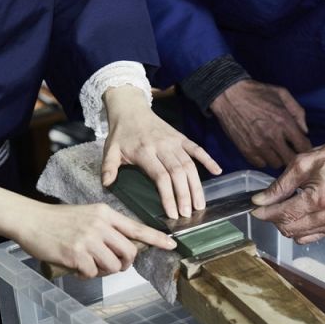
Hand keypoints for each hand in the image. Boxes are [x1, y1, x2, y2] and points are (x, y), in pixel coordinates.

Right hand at [0, 188, 176, 278]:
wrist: (30, 220)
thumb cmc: (58, 220)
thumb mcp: (88, 215)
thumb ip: (106, 228)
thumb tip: (124, 249)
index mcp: (105, 214)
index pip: (137, 227)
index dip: (156, 238)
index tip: (172, 245)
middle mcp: (100, 225)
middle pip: (129, 252)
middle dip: (125, 264)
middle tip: (113, 265)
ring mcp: (88, 239)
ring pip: (113, 265)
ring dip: (104, 271)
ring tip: (90, 265)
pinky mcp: (76, 254)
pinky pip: (93, 273)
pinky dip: (87, 275)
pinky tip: (77, 267)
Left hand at [102, 85, 221, 218]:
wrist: (130, 109)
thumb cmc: (120, 134)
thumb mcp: (110, 150)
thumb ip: (108, 167)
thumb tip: (106, 184)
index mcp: (144, 152)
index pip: (160, 177)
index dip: (169, 196)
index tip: (173, 213)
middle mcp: (162, 146)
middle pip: (178, 173)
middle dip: (185, 195)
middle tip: (189, 215)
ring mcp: (174, 141)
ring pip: (189, 165)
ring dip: (196, 185)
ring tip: (200, 204)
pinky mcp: (181, 137)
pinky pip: (197, 149)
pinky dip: (208, 159)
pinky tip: (217, 171)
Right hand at [210, 79, 311, 167]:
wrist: (229, 95)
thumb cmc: (257, 93)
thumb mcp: (282, 94)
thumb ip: (298, 112)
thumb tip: (304, 131)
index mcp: (284, 122)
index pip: (303, 146)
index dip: (305, 148)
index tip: (301, 146)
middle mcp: (272, 137)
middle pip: (290, 159)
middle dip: (292, 155)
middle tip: (288, 149)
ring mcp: (258, 145)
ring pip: (275, 164)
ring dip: (277, 158)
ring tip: (274, 149)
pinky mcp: (246, 150)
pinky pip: (260, 164)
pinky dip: (263, 159)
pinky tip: (263, 150)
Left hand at [251, 134, 324, 243]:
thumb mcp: (302, 163)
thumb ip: (279, 185)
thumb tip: (259, 200)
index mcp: (320, 197)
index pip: (284, 214)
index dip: (264, 213)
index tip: (254, 208)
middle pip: (288, 228)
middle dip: (273, 218)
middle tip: (268, 204)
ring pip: (296, 235)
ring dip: (285, 224)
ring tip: (285, 206)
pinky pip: (308, 237)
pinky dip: (297, 229)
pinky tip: (297, 213)